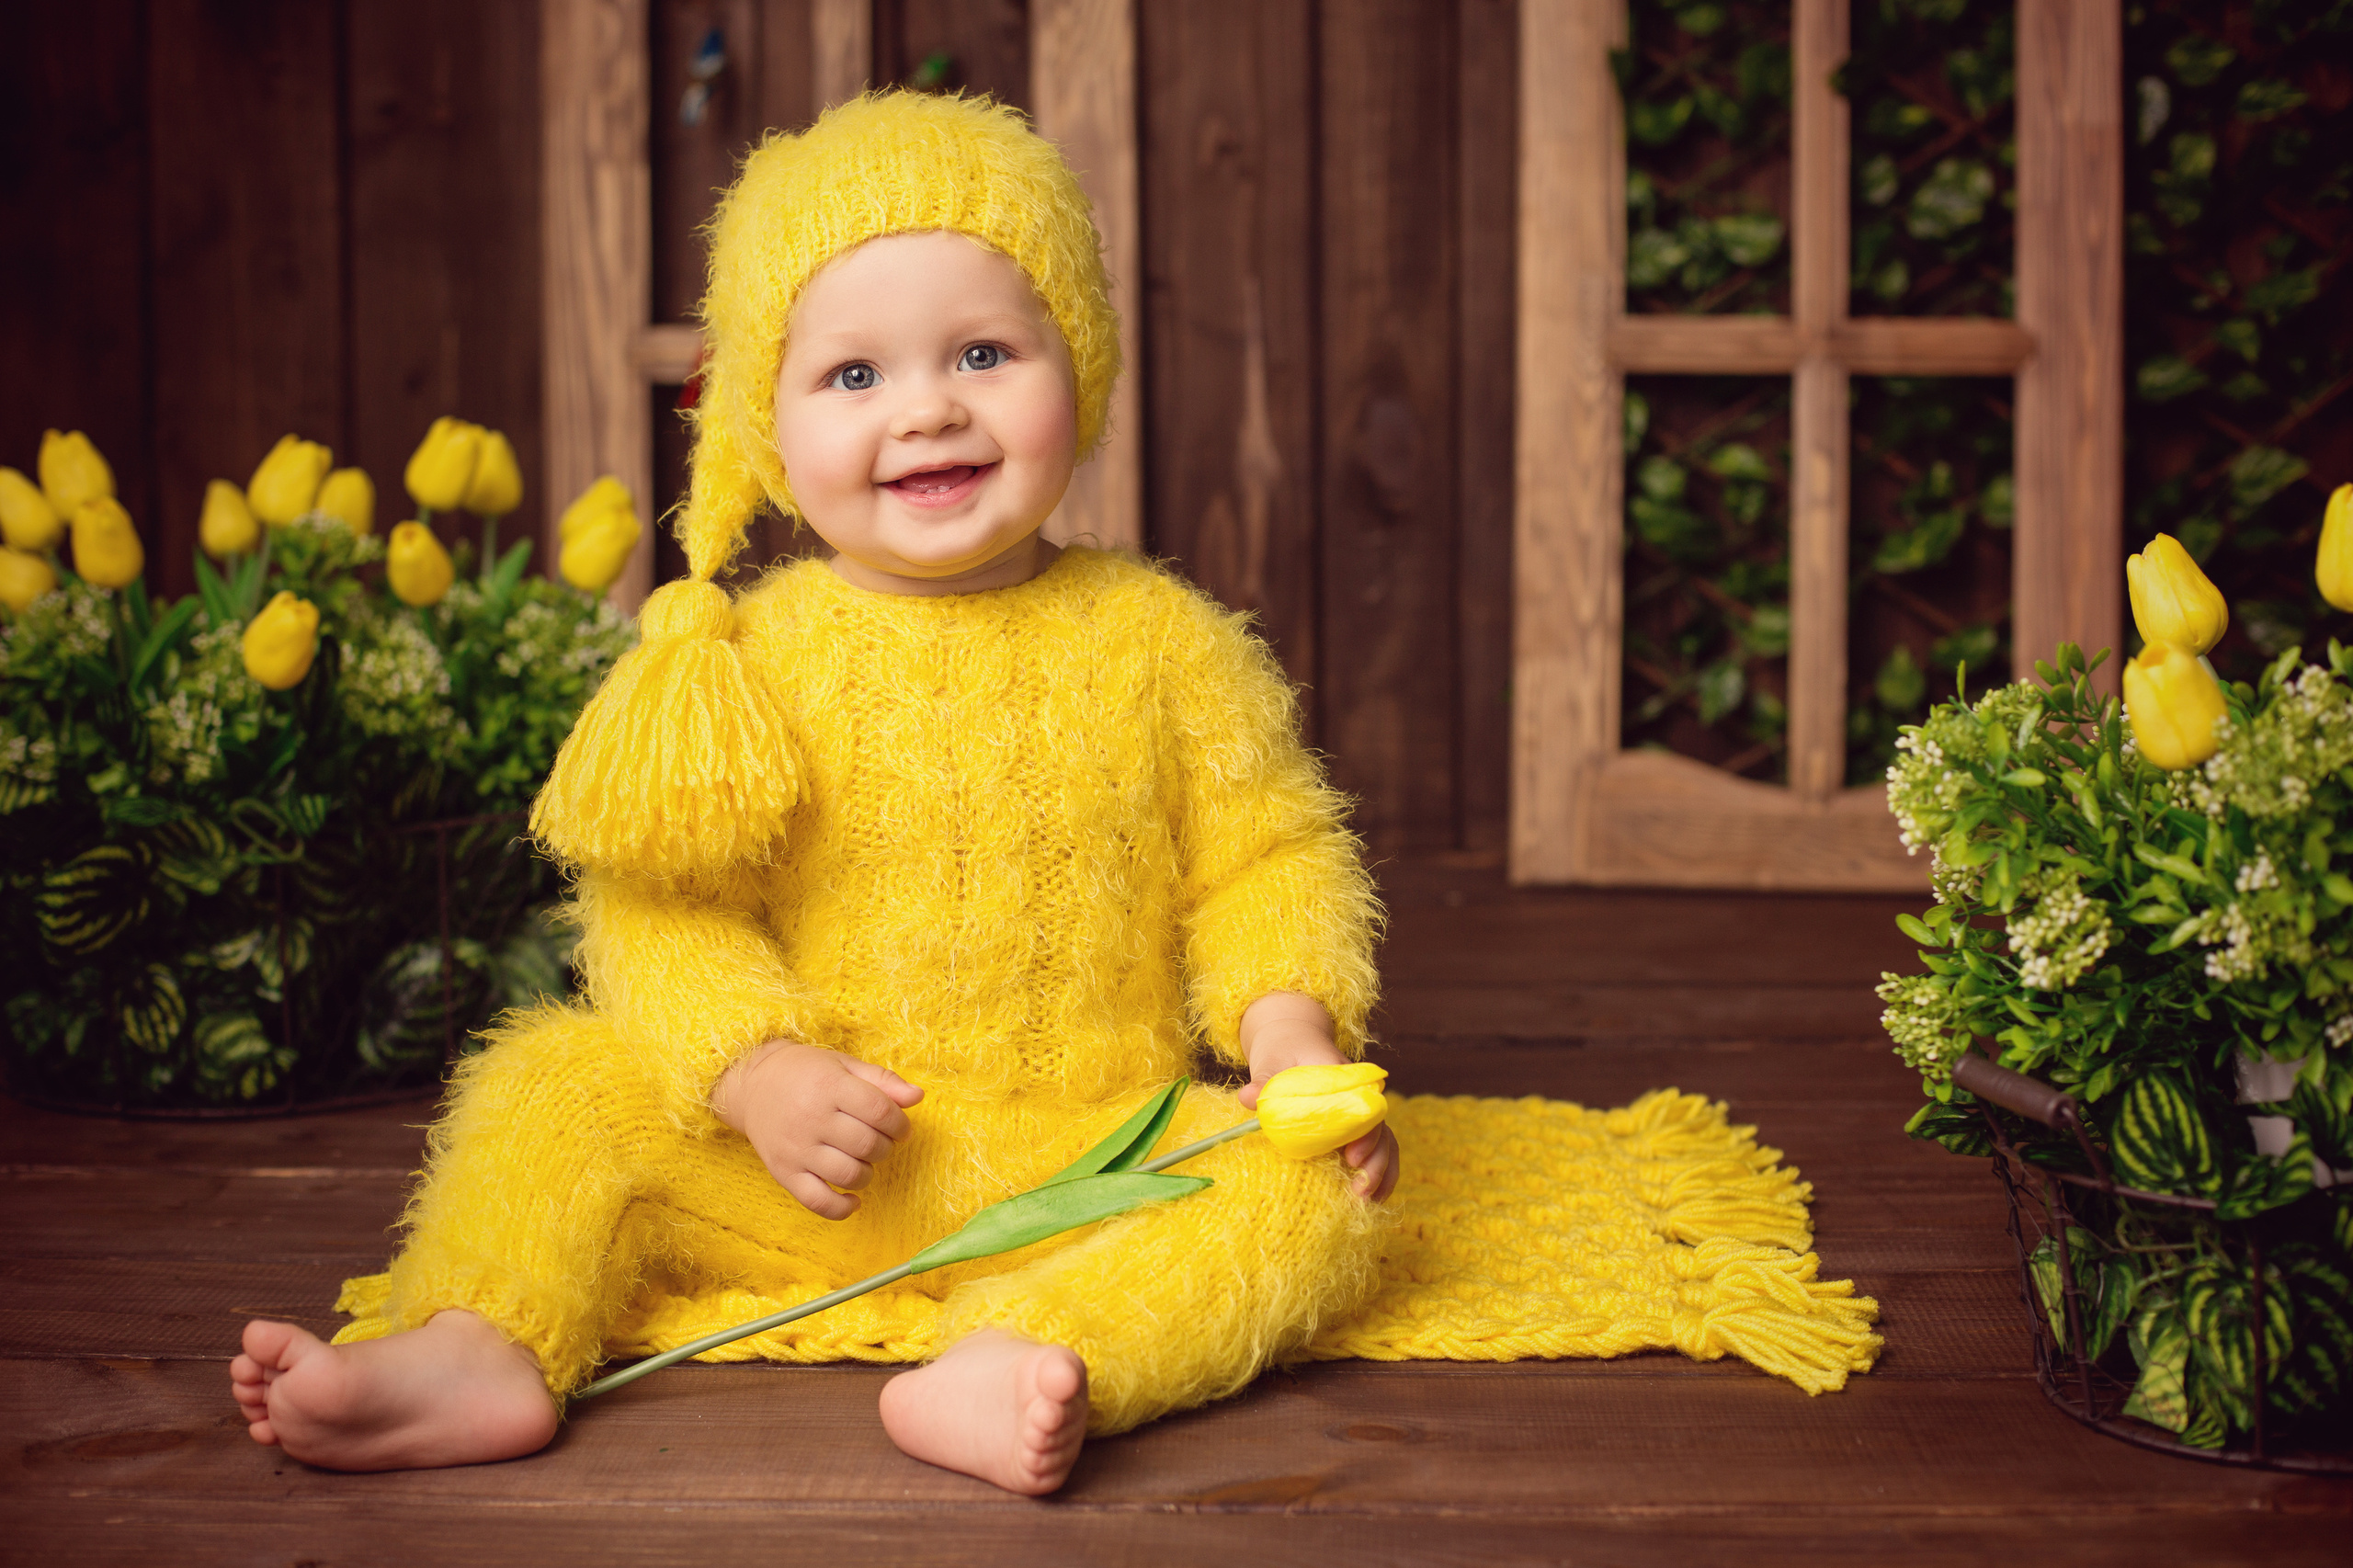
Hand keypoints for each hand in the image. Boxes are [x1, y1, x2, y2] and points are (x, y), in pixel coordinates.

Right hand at [711, 1041, 923, 1218]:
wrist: (754, 1086)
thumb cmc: (807, 1074)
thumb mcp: (845, 1066)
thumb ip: (883, 1081)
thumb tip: (918, 1096)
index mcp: (829, 1087)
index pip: (879, 1111)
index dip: (900, 1124)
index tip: (900, 1128)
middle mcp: (811, 1119)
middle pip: (868, 1145)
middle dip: (886, 1147)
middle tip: (881, 1141)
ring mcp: (796, 1149)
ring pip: (849, 1175)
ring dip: (868, 1173)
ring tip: (863, 1161)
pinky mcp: (784, 1174)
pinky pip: (819, 1202)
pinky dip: (842, 1208)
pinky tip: (854, 1199)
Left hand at [1235, 992, 1400, 1203]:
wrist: (1293, 1040)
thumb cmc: (1284, 1049)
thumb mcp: (1271, 1060)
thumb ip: (1263, 1079)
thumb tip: (1247, 1097)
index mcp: (1344, 1077)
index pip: (1362, 1107)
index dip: (1363, 1134)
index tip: (1351, 1156)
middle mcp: (1359, 1095)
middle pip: (1379, 1129)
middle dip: (1375, 1162)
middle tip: (1360, 1190)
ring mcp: (1360, 1112)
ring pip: (1385, 1141)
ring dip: (1381, 1172)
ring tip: (1369, 1201)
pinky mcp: (1355, 1126)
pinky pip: (1378, 1148)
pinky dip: (1381, 1172)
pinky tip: (1376, 1198)